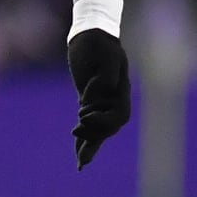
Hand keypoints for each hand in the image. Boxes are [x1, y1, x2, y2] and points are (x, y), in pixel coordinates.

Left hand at [67, 29, 129, 168]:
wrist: (91, 33)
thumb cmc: (98, 43)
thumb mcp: (104, 55)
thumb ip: (105, 74)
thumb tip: (101, 92)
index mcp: (121, 91)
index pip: (118, 116)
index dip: (103, 121)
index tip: (83, 114)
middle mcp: (114, 99)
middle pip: (109, 127)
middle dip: (94, 134)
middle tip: (75, 132)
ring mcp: (102, 101)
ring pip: (99, 130)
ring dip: (90, 145)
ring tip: (81, 163)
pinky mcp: (89, 100)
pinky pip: (89, 124)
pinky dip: (84, 139)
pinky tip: (78, 153)